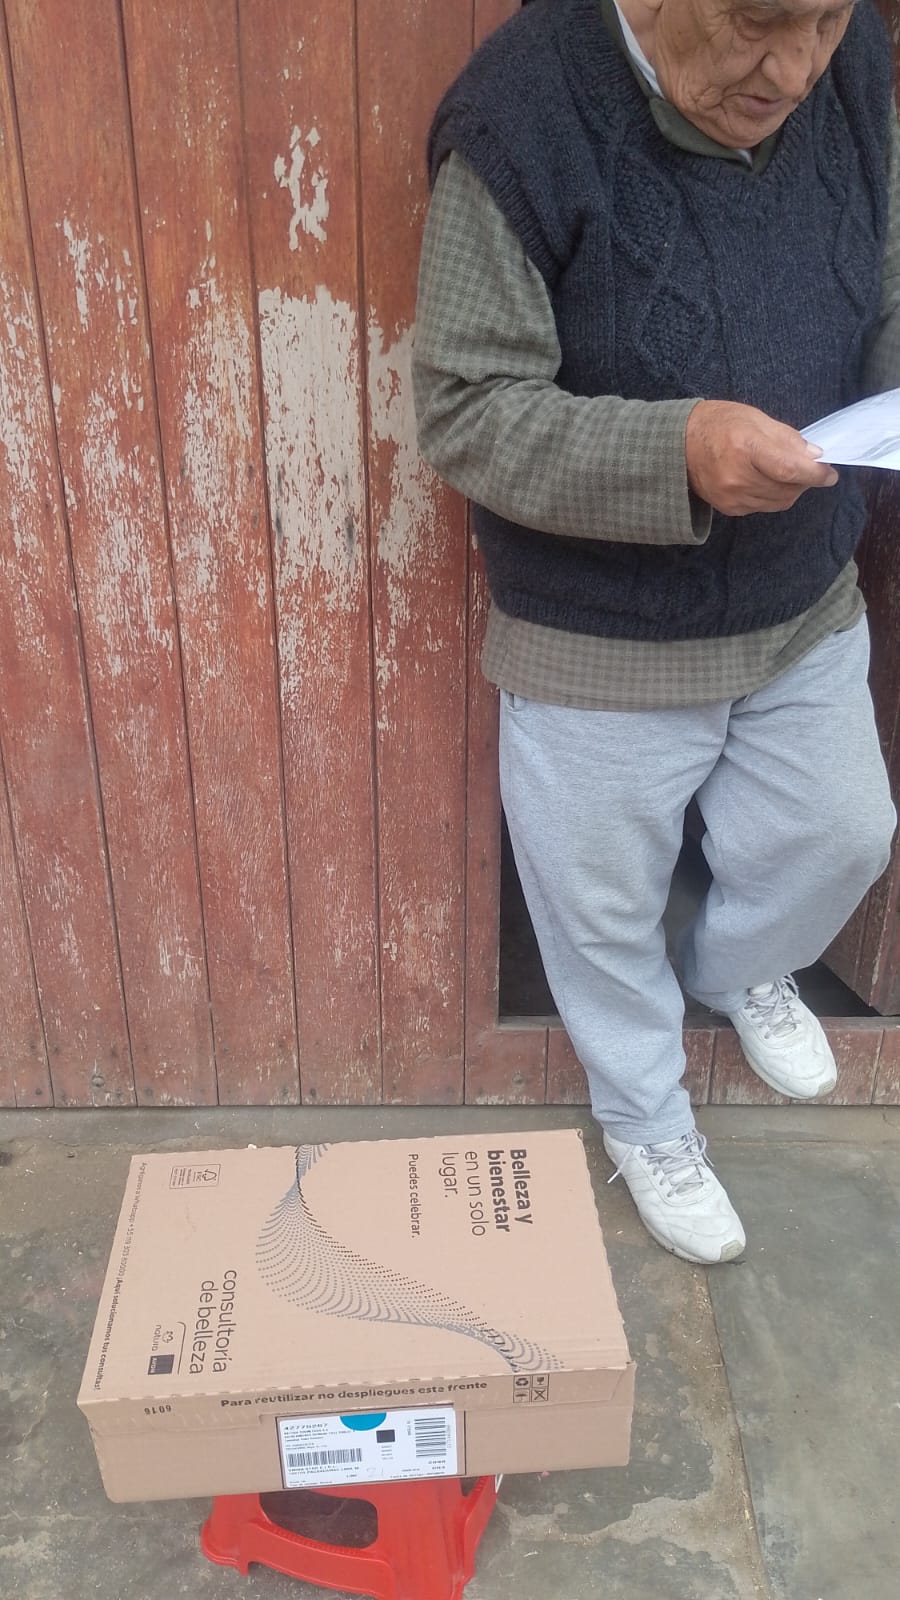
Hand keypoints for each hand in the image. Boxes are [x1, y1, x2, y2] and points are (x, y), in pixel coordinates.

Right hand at [685, 400, 838, 517]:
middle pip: (787, 489)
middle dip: (804, 480)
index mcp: (745, 447)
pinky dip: (772, 495)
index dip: (815, 474)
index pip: (789, 469)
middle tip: (806, 467)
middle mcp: (737, 477)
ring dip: (790, 489)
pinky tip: (764, 480)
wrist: (679, 445)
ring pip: (779, 502)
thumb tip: (815, 456)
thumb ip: (787, 438)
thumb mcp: (755, 418)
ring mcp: (732, 497)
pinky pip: (763, 507)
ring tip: (784, 472)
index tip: (830, 474)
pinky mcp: (729, 509)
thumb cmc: (719, 424)